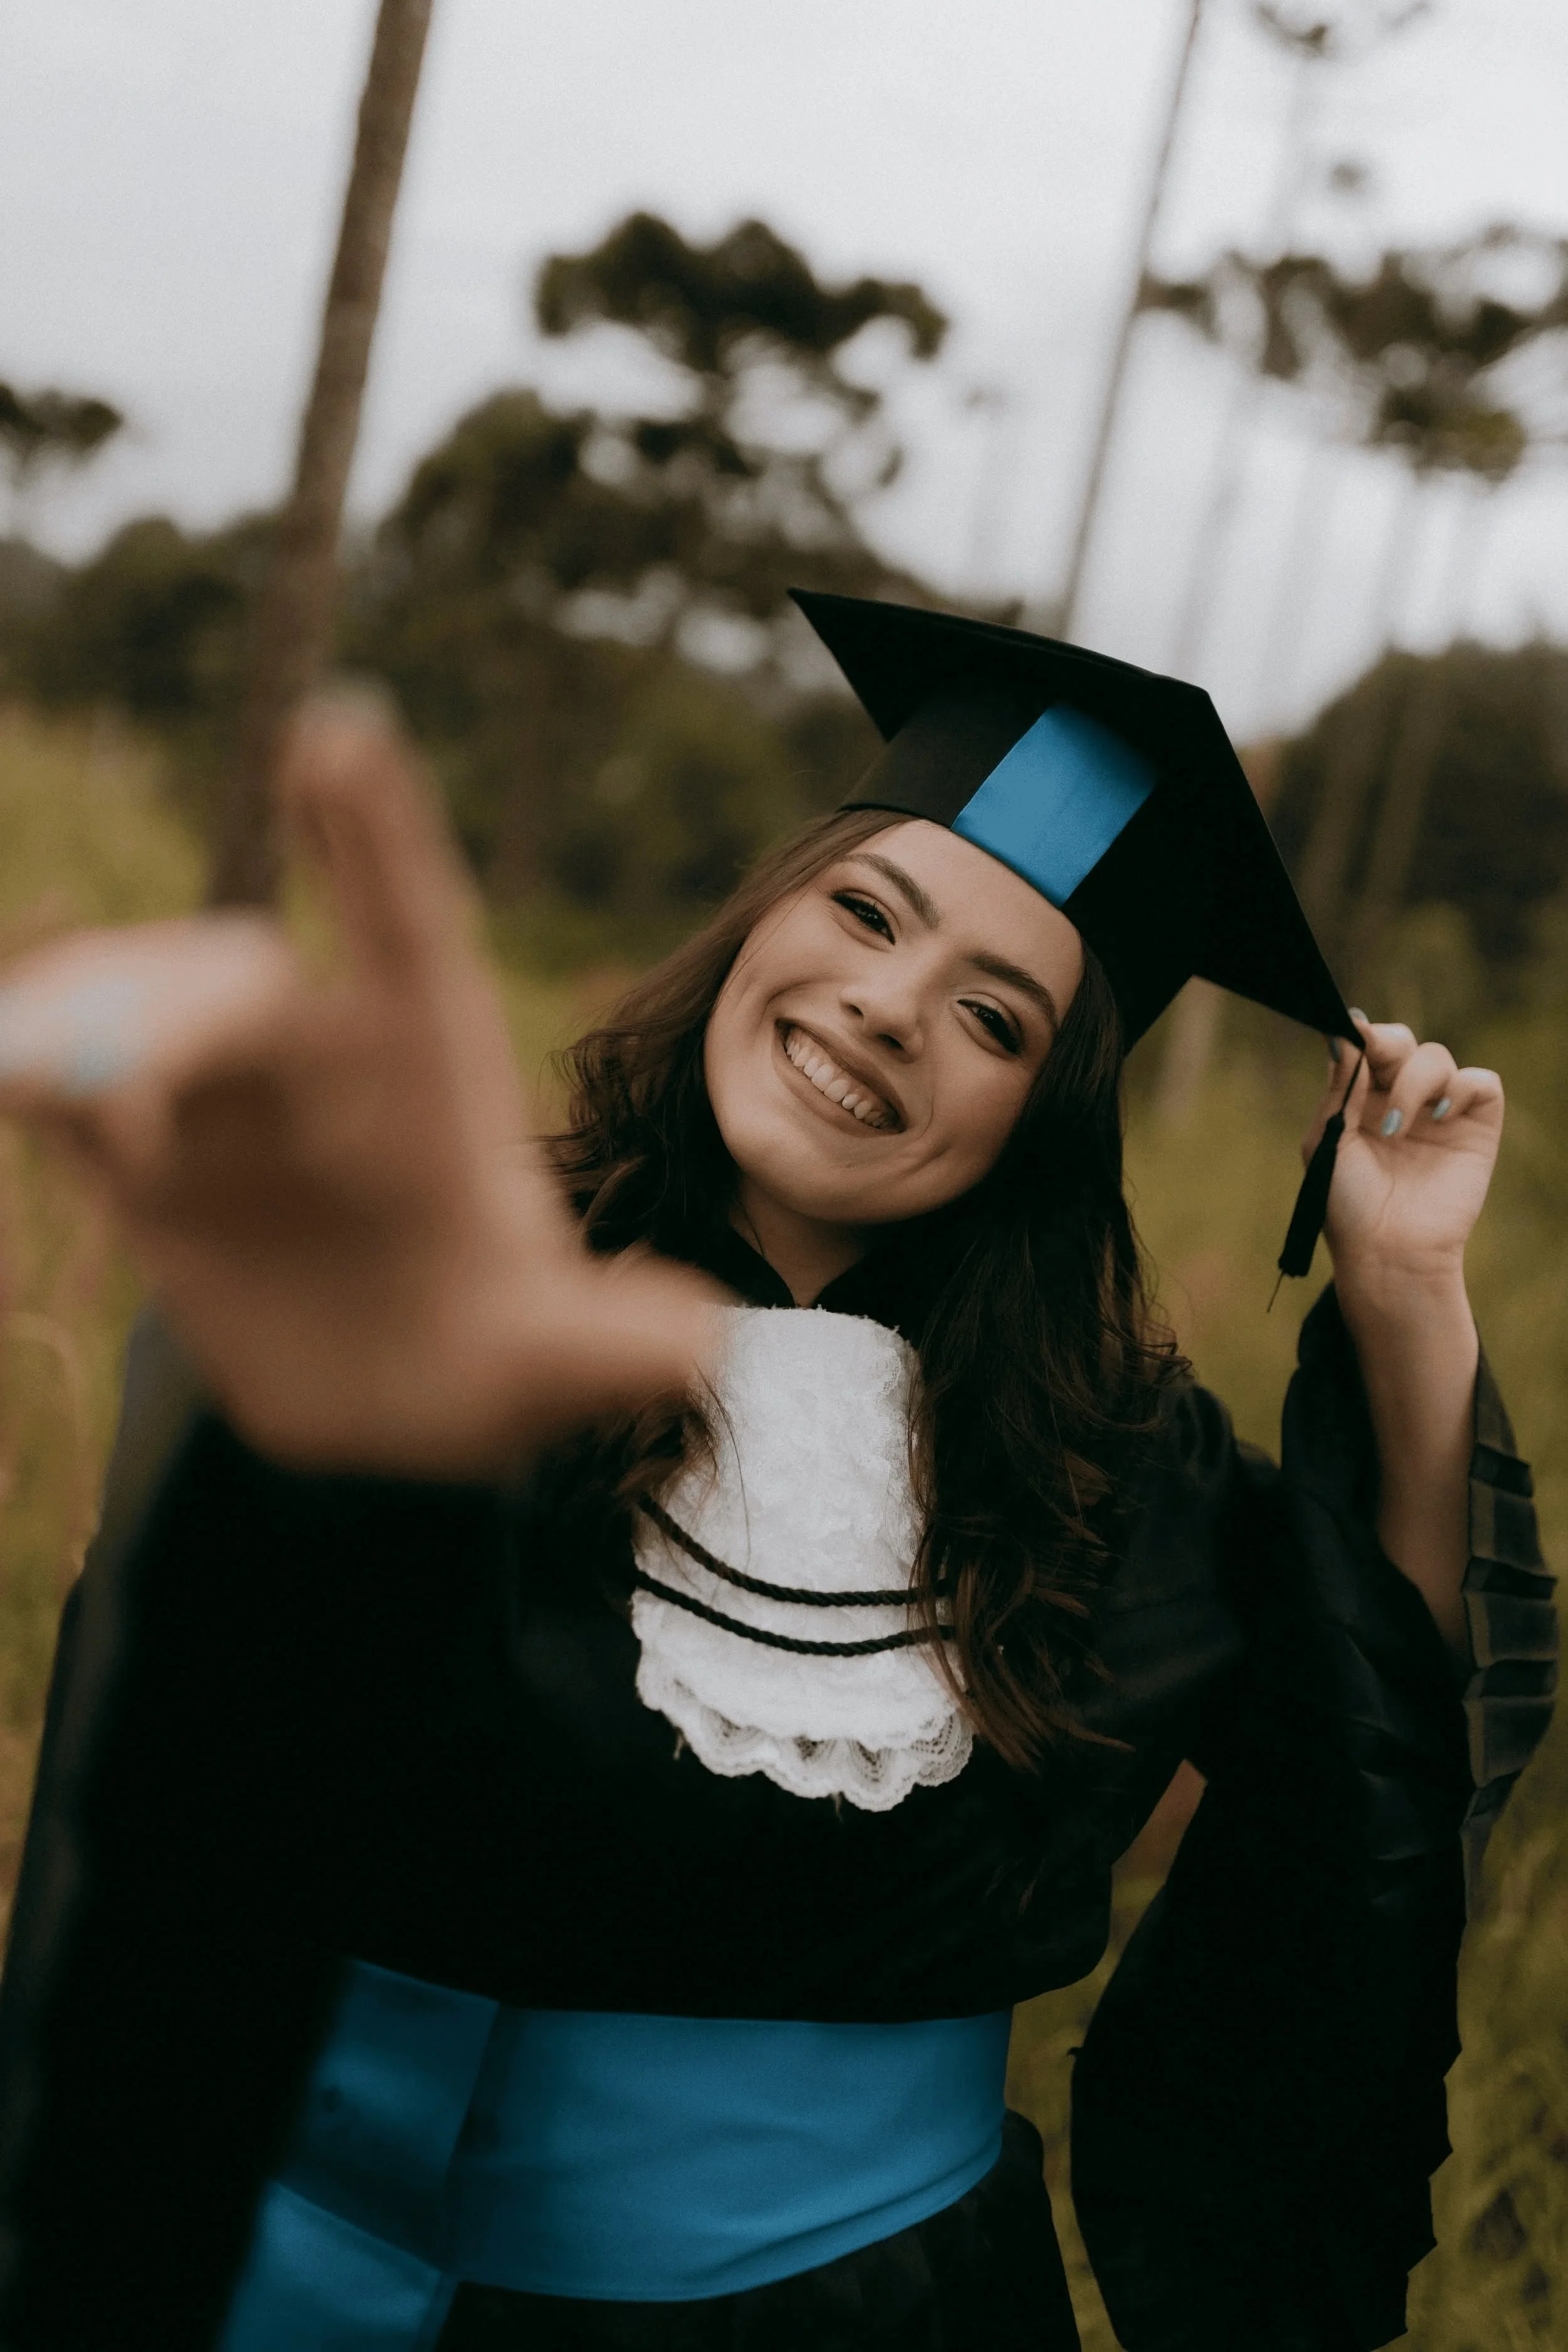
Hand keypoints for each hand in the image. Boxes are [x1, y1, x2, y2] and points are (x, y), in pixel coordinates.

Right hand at [0, 697, 721, 1471]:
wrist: (406, 1399)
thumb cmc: (506, 1351)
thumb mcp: (566, 1360)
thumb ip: (620, 1345)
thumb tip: (702, 1345)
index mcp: (437, 1071)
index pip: (408, 932)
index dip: (373, 837)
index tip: (337, 735)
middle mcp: (321, 1066)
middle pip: (249, 993)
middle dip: (203, 996)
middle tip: (173, 1036)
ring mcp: (224, 1111)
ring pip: (141, 1027)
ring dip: (93, 1012)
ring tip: (50, 1021)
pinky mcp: (142, 1168)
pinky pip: (64, 1089)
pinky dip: (27, 1059)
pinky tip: (7, 1059)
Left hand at [1312, 1012, 1502, 1297]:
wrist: (1388, 1251)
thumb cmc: (1349, 1205)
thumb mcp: (1329, 1142)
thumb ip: (1340, 1088)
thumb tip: (1346, 1033)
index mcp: (1360, 1100)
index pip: (1366, 1048)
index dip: (1361, 1035)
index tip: (1353, 1033)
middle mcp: (1400, 1099)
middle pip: (1402, 1042)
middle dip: (1388, 1045)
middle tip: (1376, 1061)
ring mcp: (1439, 1112)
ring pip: (1436, 1057)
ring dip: (1413, 1082)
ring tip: (1395, 1129)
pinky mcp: (1476, 1128)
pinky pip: (1480, 1082)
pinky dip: (1460, 1089)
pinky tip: (1437, 1117)